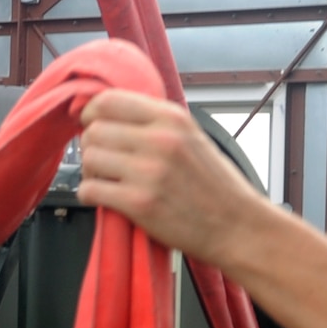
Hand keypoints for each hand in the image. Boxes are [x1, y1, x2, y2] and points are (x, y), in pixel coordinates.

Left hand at [75, 90, 267, 260]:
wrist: (238, 227)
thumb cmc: (215, 187)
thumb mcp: (193, 137)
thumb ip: (155, 123)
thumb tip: (112, 115)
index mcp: (172, 118)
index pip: (108, 100)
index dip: (92, 114)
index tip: (93, 125)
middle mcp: (160, 140)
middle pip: (94, 131)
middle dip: (91, 146)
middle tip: (103, 161)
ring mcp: (148, 171)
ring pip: (88, 158)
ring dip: (91, 171)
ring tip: (107, 180)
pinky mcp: (139, 203)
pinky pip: (89, 190)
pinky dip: (90, 195)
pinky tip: (105, 198)